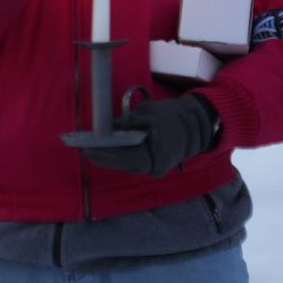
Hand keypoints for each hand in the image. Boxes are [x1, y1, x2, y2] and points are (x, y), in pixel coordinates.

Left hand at [85, 94, 218, 177]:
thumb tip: (107, 128)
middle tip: (85, 147)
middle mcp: (151, 167)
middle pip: (120, 163)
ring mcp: (153, 169)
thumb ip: (127, 122)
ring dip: (110, 157)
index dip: (101, 152)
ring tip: (93, 148)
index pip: (120, 155)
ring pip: (125, 165)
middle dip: (102, 155)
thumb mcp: (148, 113)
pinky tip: (109, 149)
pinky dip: (121, 156)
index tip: (86, 147)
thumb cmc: (172, 116)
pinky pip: (133, 163)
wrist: (197, 125)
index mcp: (152, 153)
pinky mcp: (154, 166)